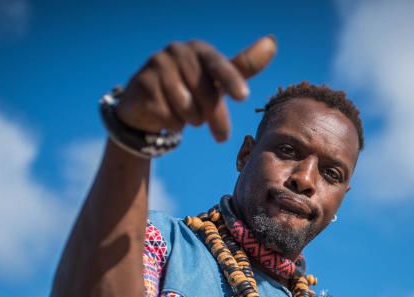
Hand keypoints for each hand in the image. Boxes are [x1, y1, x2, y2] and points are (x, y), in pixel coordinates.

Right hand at [115, 36, 276, 141]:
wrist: (150, 102)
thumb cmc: (193, 90)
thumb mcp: (219, 81)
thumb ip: (244, 65)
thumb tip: (272, 42)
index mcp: (200, 50)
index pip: (219, 66)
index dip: (231, 80)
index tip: (243, 97)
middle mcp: (177, 51)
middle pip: (207, 95)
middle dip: (215, 119)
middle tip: (220, 136)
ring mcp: (157, 65)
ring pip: (187, 108)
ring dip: (191, 120)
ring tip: (186, 113)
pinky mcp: (141, 84)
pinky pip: (168, 116)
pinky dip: (172, 123)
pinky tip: (166, 114)